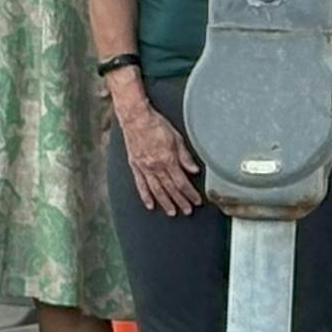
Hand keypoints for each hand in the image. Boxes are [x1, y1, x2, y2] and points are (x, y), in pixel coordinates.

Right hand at [114, 87, 205, 215]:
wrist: (136, 118)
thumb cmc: (156, 125)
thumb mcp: (177, 138)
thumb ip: (185, 156)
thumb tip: (194, 170)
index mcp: (168, 160)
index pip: (182, 182)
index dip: (190, 193)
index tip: (196, 200)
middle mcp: (156, 167)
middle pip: (170, 189)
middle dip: (180, 201)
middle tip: (187, 210)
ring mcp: (144, 168)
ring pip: (156, 190)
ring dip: (165, 203)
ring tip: (172, 212)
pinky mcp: (135, 166)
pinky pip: (141, 185)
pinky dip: (145, 197)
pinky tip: (150, 205)